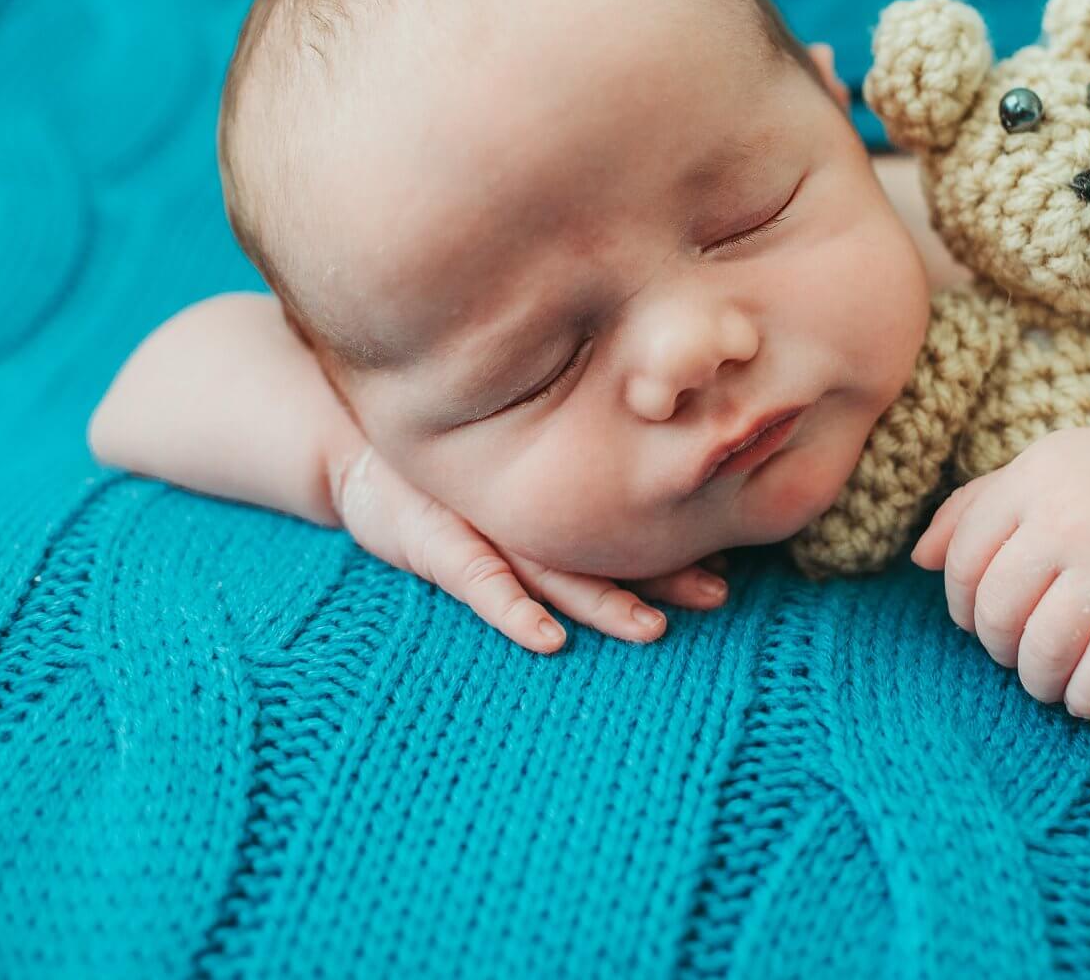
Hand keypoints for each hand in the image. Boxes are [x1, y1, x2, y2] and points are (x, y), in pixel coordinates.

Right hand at [331, 444, 729, 653]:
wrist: (357, 448)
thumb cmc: (447, 469)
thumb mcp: (511, 469)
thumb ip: (573, 482)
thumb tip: (662, 508)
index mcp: (551, 490)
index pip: (626, 517)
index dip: (677, 539)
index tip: (731, 559)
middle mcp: (526, 505)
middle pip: (606, 543)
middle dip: (663, 572)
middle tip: (719, 593)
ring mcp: (482, 521)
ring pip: (555, 567)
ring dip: (605, 599)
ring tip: (655, 629)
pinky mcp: (435, 542)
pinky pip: (481, 582)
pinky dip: (513, 612)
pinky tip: (549, 641)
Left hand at [910, 409, 1089, 717]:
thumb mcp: (1048, 469)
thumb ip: (978, 505)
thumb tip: (918, 559)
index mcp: (1034, 477)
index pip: (963, 563)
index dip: (966, 608)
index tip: (985, 625)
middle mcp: (1070, 513)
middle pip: (1000, 612)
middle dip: (1004, 650)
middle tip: (1023, 659)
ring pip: (1048, 645)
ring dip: (1043, 681)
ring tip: (1053, 685)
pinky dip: (1089, 694)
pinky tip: (1089, 698)